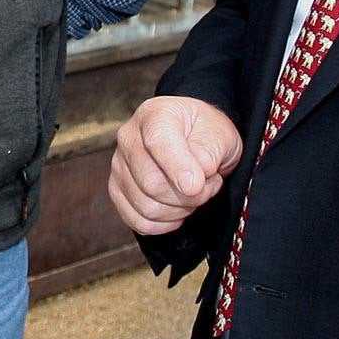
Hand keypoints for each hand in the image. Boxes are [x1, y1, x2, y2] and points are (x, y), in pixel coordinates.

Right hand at [108, 95, 243, 234]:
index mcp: (154, 115)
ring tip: (194, 193)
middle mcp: (129, 138)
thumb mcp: (220, 134)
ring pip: (147, 207)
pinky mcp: (118, 191)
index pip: (158, 143)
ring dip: (180, 210)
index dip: (178, 168)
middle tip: (208, 184)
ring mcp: (119, 166)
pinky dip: (165, 223)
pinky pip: (139, 221)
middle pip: (152, 183)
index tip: (197, 185)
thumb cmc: (205, 134)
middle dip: (189, 195)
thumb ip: (208, 152)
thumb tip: (192, 180)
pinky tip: (178, 208)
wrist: (195, 141)